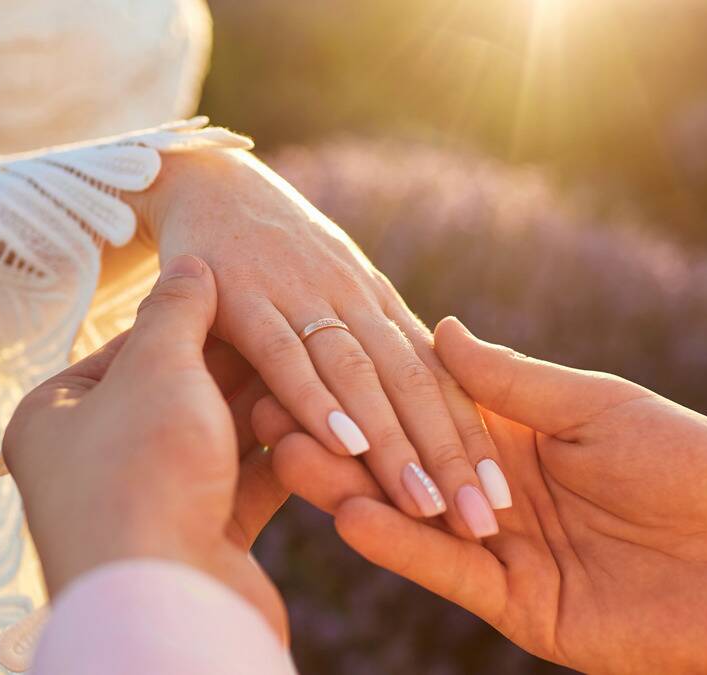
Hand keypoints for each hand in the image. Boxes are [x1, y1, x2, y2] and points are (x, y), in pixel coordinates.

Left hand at [2, 255, 288, 638]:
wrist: (164, 603)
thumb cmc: (142, 472)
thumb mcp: (157, 370)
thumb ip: (178, 312)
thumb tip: (193, 266)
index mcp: (57, 415)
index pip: (132, 347)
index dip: (196, 320)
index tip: (247, 296)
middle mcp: (96, 459)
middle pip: (182, 393)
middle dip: (242, 369)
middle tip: (297, 331)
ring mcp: (149, 504)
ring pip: (220, 438)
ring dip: (270, 410)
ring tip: (318, 375)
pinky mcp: (201, 539)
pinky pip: (245, 482)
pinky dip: (284, 456)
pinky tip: (325, 428)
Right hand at [126, 149, 504, 539]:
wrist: (206, 182)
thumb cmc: (272, 252)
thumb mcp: (335, 292)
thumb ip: (371, 346)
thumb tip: (414, 414)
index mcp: (377, 304)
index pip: (436, 379)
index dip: (471, 439)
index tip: (499, 499)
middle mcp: (351, 299)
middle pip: (411, 384)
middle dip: (449, 455)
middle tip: (482, 519)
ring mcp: (298, 294)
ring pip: (359, 375)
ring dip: (394, 442)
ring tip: (425, 505)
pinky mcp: (240, 294)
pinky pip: (283, 353)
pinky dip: (315, 398)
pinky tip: (344, 445)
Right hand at [258, 317, 706, 672]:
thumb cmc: (695, 470)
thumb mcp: (601, 408)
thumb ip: (514, 382)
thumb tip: (436, 328)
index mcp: (521, 434)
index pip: (429, 405)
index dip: (371, 386)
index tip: (306, 358)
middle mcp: (498, 488)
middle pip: (404, 459)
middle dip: (339, 436)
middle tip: (265, 408)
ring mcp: (502, 546)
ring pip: (411, 515)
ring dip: (348, 487)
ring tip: (289, 455)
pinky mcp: (514, 601)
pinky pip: (447, 571)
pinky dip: (400, 544)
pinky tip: (351, 514)